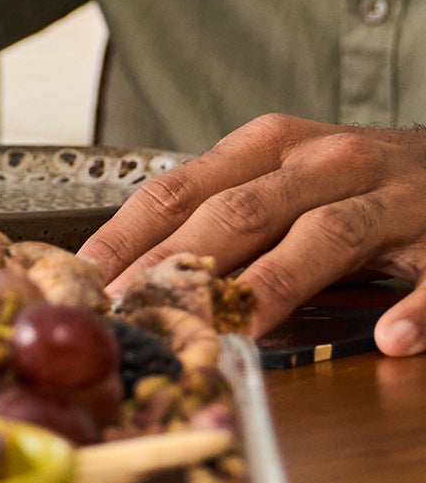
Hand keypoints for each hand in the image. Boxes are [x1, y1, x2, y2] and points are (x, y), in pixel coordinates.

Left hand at [81, 112, 425, 350]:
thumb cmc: (356, 177)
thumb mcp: (285, 175)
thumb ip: (226, 212)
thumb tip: (137, 269)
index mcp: (272, 146)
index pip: (183, 188)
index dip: (132, 233)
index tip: (90, 278)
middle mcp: (326, 163)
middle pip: (244, 211)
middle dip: (185, 264)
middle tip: (142, 314)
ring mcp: (389, 201)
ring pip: (326, 238)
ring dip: (278, 284)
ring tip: (238, 326)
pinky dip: (414, 308)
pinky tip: (390, 337)